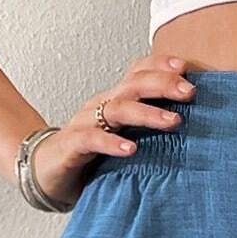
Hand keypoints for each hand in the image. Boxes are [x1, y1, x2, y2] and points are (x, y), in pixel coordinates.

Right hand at [31, 54, 195, 207]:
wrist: (46, 172)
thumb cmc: (90, 156)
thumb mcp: (122, 137)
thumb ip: (147, 130)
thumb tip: (190, 128)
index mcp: (115, 99)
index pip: (138, 72)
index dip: (161, 66)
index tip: (187, 68)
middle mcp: (101, 104)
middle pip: (134, 84)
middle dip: (163, 84)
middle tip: (190, 92)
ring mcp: (85, 123)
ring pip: (118, 108)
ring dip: (148, 112)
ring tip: (173, 121)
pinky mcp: (72, 146)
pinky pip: (92, 139)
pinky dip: (112, 143)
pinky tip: (131, 149)